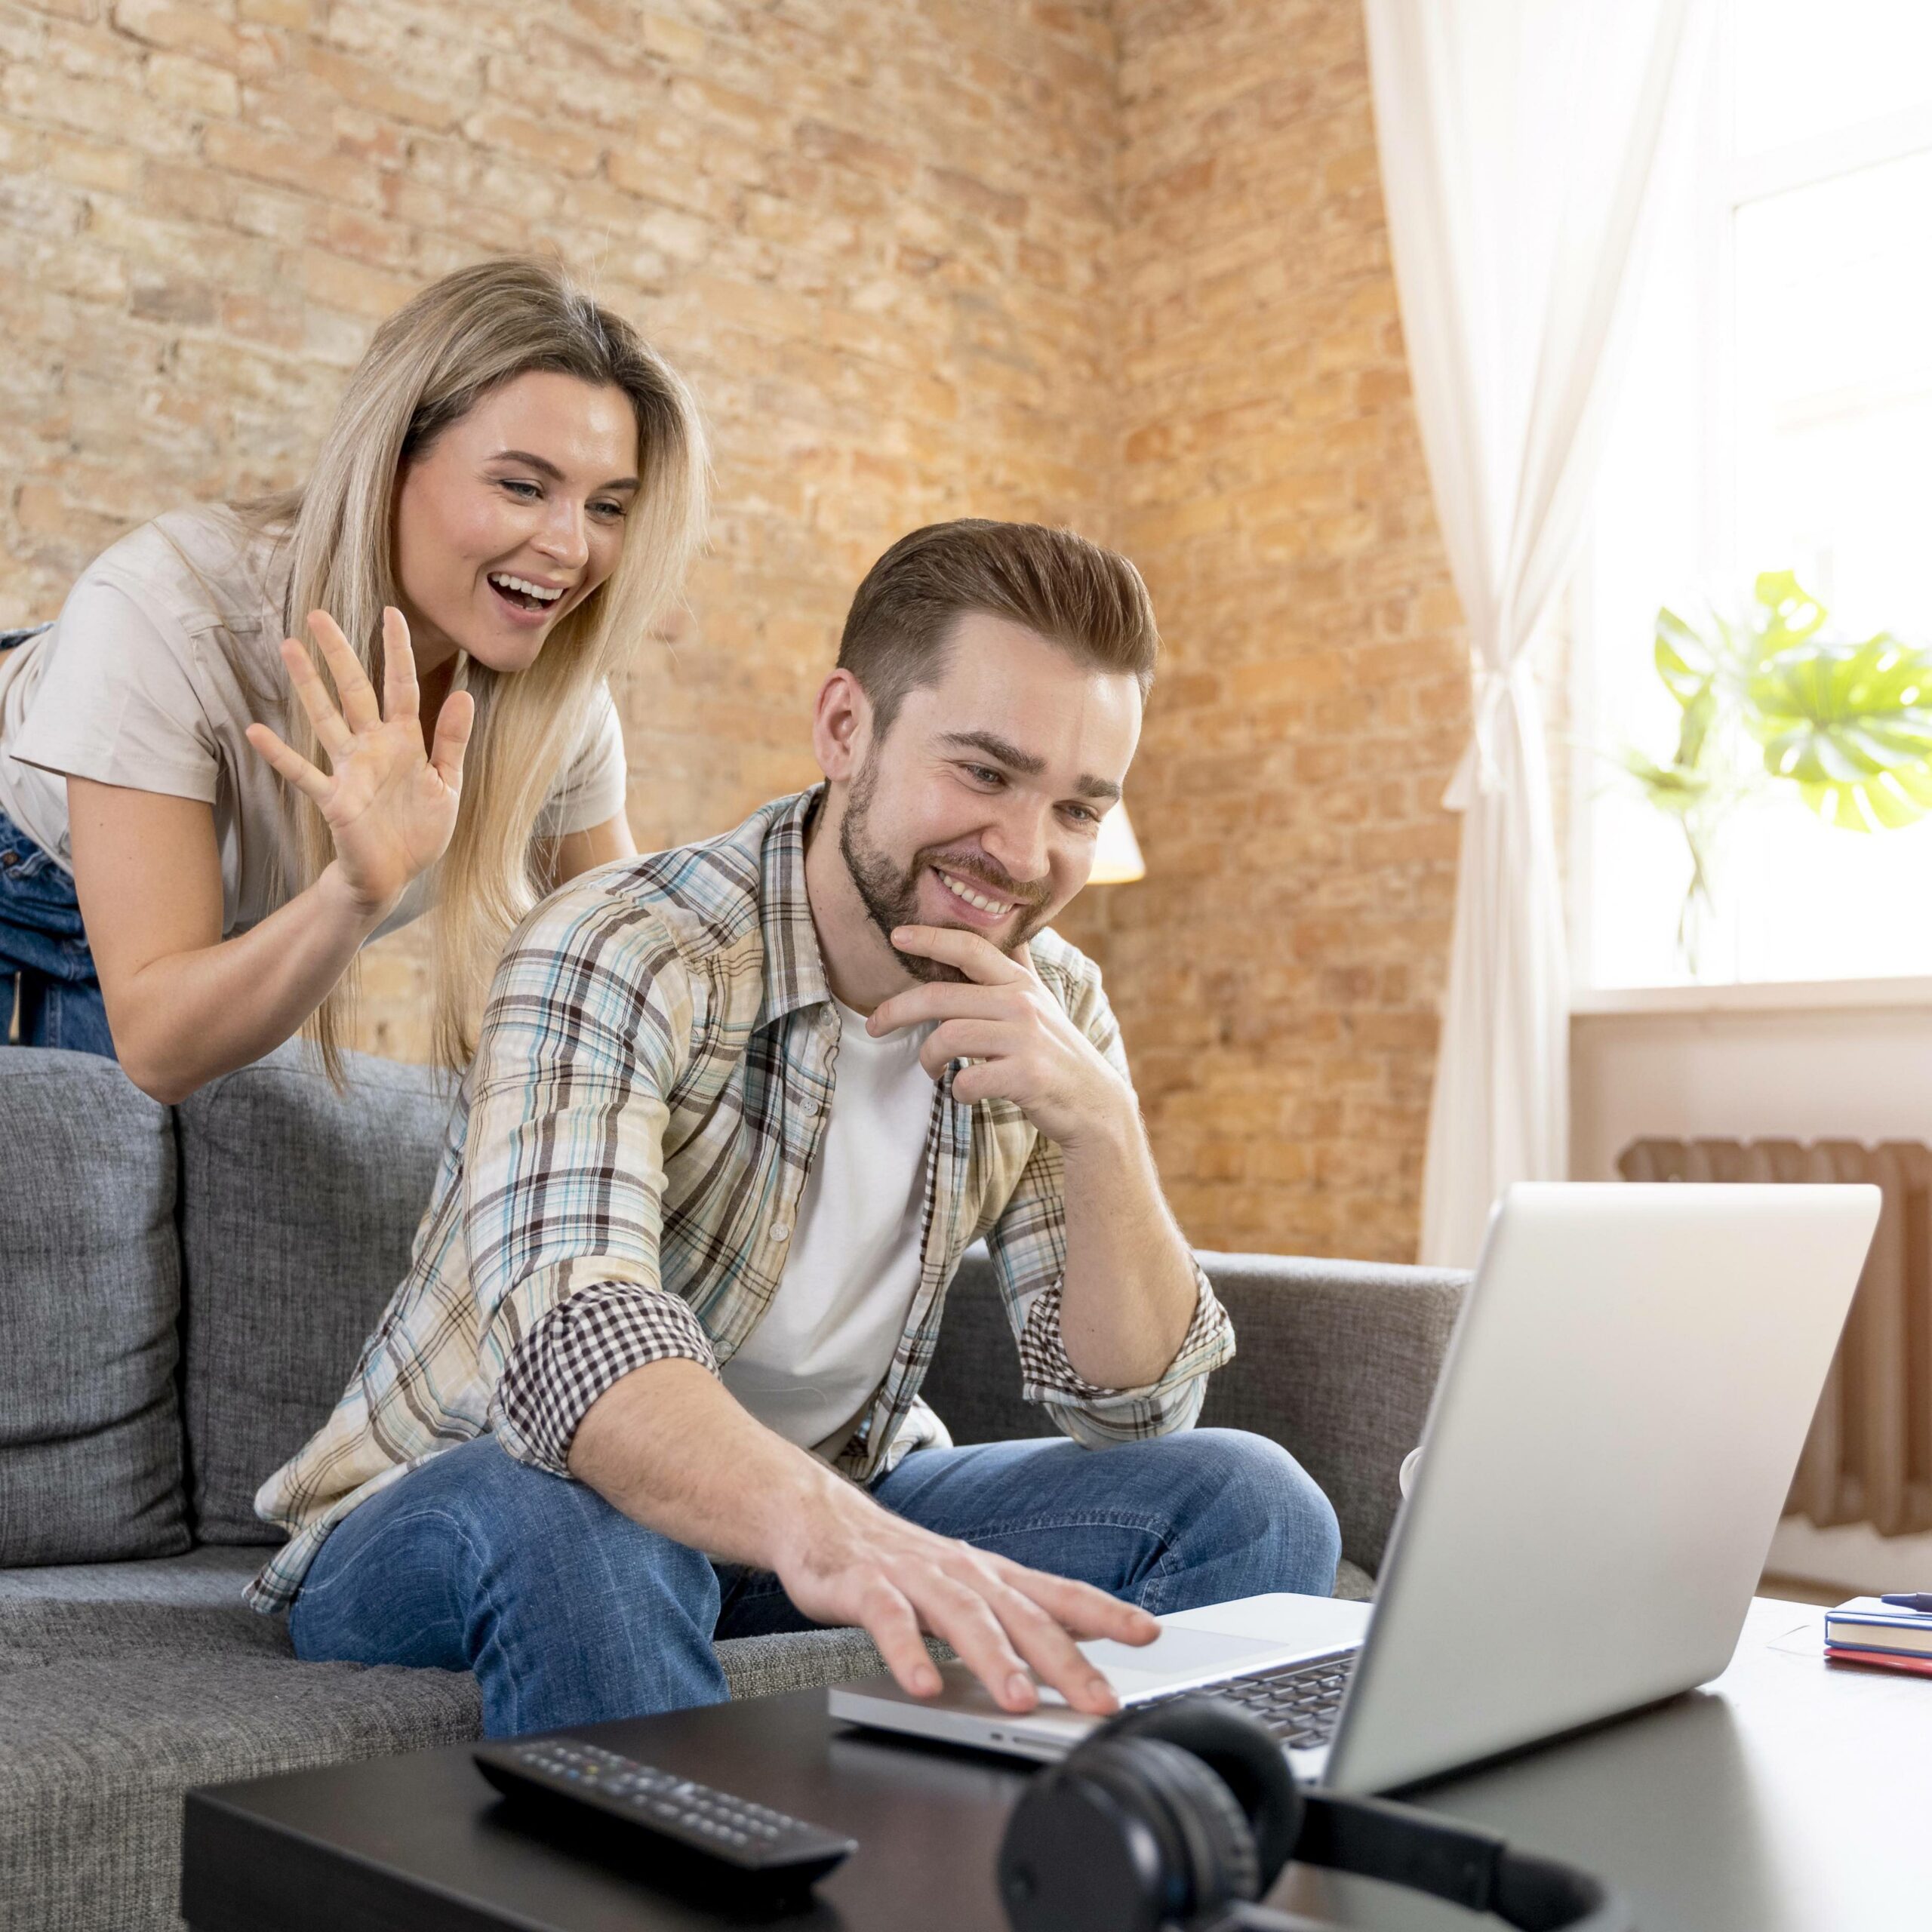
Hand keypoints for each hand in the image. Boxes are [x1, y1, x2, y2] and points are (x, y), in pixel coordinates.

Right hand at [244, 609, 473, 920]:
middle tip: (319, 614)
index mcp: (405, 741)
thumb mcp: (448, 785)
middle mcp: (372, 747)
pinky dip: (280, 754)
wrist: (395, 876)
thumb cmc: (419, 829)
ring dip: (307, 684)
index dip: (397, 651)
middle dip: (339, 653)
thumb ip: (453, 742)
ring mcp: (350, 770)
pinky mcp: (335, 799)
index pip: (402, 686)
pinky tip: (256, 730)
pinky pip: (304, 772)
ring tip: (288, 646)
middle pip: (354, 690)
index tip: (391, 613)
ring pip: (325, 717)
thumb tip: (464, 694)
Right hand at [773, 1479, 1156, 1713]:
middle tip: (1099, 1699)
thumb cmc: (898, 1561)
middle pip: (1022, 1614)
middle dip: (1065, 1659)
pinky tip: (923, 1684)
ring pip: (962, 1616)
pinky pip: (889, 1620)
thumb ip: (1014, 1616)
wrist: (820, 1516)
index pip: (1059, 1593)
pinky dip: (908, 1652)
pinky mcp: (864, 1584)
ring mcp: (914, 1575)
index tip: (1149, 1634)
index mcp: (990, 1575)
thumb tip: (1078, 1648)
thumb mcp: (965, 1585)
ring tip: (1020, 1699)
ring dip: (994, 1658)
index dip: (1105, 1612)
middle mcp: (961, 1571)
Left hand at [869, 925, 1134, 1149]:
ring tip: (931, 1070)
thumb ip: (1019, 971)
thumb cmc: (1057, 1052)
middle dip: (898, 1010)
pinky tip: (964, 1093)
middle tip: (874, 1025)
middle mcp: (1022, 1004)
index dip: (932, 938)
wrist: (1095, 1103)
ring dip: (929, 1059)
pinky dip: (956, 1091)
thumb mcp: (1042, 1003)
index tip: (898, 936)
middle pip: (942, 996)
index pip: (972, 948)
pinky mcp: (1027, 1076)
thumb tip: (1009, 935)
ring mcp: (1026, 1039)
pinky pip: (967, 1080)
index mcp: (1020, 983)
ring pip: (948, 1037)